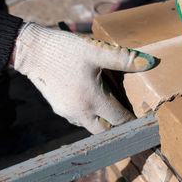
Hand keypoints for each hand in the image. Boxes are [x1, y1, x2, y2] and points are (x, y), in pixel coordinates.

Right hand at [13, 23, 155, 133]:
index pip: (119, 120)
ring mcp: (68, 114)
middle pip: (106, 131)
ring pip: (92, 128)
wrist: (32, 52)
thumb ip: (123, 59)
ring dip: (104, 123)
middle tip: (128, 119)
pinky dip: (90, 117)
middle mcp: (81, 112)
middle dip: (119, 128)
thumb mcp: (95, 51)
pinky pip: (80, 121)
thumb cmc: (65, 50)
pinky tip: (92, 104)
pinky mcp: (60, 111)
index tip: (142, 121)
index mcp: (92, 99)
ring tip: (112, 111)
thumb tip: (149, 63)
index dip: (133, 121)